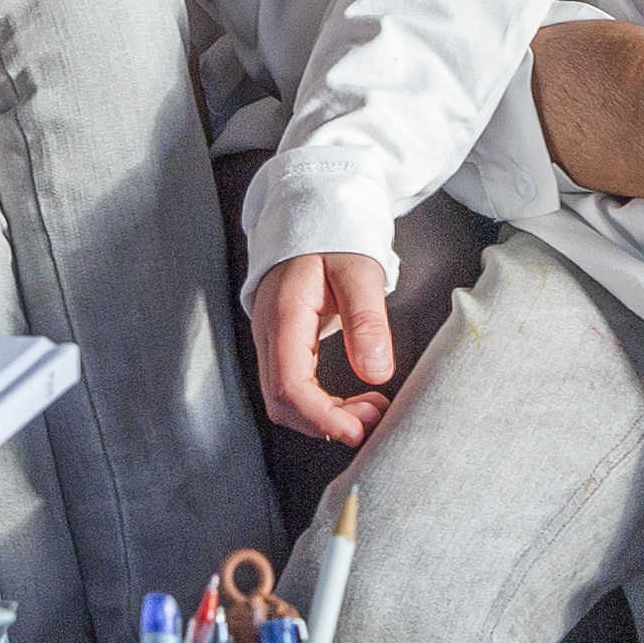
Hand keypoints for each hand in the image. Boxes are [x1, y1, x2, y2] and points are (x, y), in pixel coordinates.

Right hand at [252, 250, 400, 446]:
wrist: (311, 211)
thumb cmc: (334, 235)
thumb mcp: (359, 269)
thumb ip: (367, 319)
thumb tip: (375, 372)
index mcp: (284, 314)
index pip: (290, 386)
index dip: (322, 418)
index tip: (358, 431)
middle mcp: (268, 333)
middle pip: (282, 402)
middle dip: (327, 422)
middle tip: (374, 418)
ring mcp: (271, 339)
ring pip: (284, 399)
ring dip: (325, 417)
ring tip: (369, 410)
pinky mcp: (281, 343)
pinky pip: (292, 387)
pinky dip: (321, 405)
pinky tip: (352, 401)